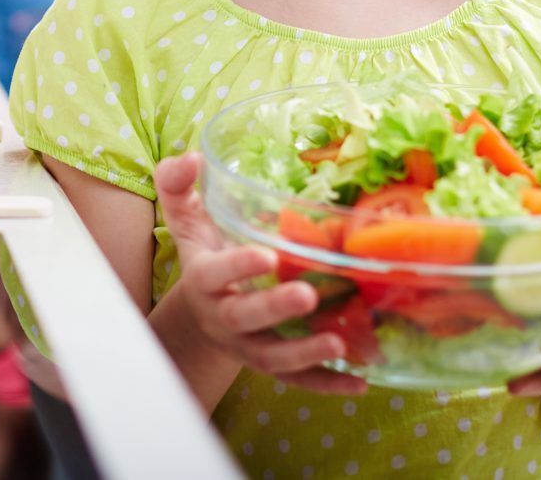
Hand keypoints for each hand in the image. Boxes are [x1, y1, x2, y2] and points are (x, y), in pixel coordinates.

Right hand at [155, 154, 368, 393]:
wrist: (202, 315)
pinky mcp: (272, 366)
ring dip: (305, 353)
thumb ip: (179, 186)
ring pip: (272, 358)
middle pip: (245, 318)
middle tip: (307, 296)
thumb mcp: (188, 220)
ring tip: (339, 342)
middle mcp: (224, 317)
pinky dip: (327, 383)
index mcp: (204, 279)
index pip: (215, 273)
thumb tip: (193, 157)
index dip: (238, 266)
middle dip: (274, 309)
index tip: (268, 254)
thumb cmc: (204, 254)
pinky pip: (298, 382)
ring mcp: (248, 346)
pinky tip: (360, 382)